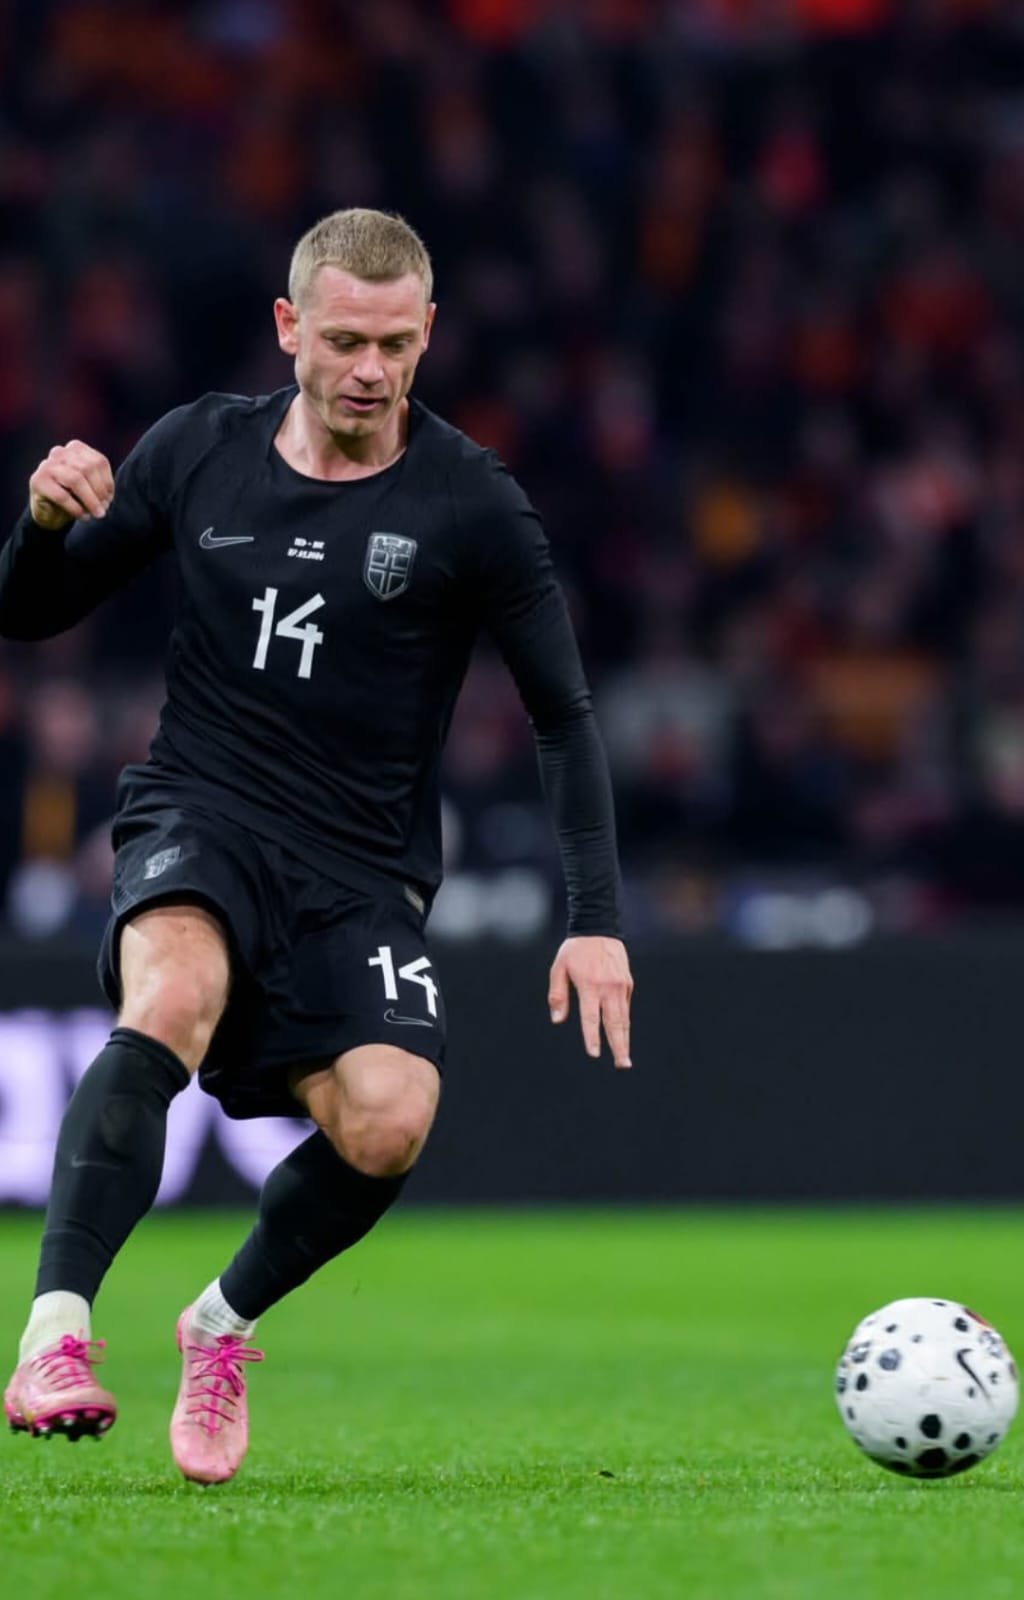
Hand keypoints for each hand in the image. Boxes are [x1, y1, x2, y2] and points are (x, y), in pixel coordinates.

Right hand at [29, 441, 114, 528]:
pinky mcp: (37, 480)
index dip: (108, 482)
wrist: (48, 511)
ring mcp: (47, 465)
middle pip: (88, 469)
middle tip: (104, 508)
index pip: (99, 461)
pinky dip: (76, 508)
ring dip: (90, 500)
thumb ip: (99, 486)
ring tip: (96, 514)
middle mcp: (60, 452)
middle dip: (99, 492)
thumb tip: (107, 499)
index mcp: (76, 448)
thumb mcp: (90, 487)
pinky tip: (83, 516)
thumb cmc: (73, 496)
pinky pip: (62, 495)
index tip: (110, 499)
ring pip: (75, 480)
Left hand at [548, 935, 633, 1068]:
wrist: (598, 928)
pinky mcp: (627, 983)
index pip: (590, 1017)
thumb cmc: (574, 950)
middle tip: (622, 1065)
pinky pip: (625, 1007)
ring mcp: (620, 986)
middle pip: (614, 1023)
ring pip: (623, 1018)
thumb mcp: (559, 968)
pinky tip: (621, 1035)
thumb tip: (558, 1021)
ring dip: (624, 1039)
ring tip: (625, 1058)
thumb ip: (558, 995)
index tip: (594, 1053)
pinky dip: (624, 1023)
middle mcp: (607, 987)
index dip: (592, 1036)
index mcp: (589, 985)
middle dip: (618, 1046)